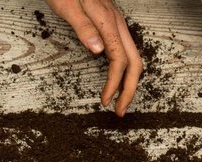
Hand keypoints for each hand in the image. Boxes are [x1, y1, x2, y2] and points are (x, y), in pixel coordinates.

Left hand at [45, 0, 142, 115]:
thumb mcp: (66, 5)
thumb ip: (83, 27)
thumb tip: (98, 50)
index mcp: (107, 20)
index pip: (119, 60)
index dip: (114, 84)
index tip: (105, 101)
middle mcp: (117, 22)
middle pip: (134, 62)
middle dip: (130, 90)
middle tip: (119, 111)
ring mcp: (117, 23)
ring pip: (133, 57)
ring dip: (129, 82)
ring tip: (120, 100)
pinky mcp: (113, 23)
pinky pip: (126, 49)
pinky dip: (125, 69)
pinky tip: (117, 79)